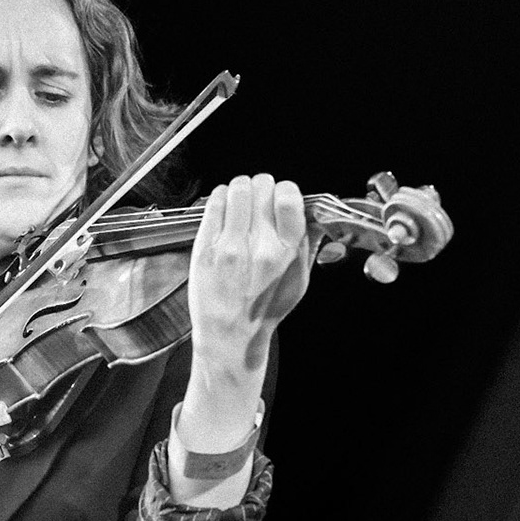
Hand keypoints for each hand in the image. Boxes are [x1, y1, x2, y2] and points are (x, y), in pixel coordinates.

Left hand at [186, 173, 311, 385]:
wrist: (230, 334)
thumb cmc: (264, 308)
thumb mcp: (300, 280)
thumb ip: (307, 244)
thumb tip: (313, 214)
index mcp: (287, 252)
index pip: (288, 197)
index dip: (284, 190)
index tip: (280, 195)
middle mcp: (260, 246)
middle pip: (262, 186)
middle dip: (261, 188)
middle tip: (258, 199)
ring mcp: (230, 245)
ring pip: (237, 188)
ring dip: (240, 189)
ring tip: (240, 201)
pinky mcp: (206, 246)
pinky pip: (215, 202)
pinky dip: (221, 198)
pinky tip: (225, 208)